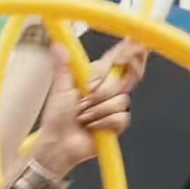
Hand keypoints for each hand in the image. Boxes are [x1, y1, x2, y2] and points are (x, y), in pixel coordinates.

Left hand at [29, 40, 142, 177]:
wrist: (59, 143)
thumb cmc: (57, 118)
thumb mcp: (60, 88)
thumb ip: (64, 66)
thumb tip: (59, 45)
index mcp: (96, 77)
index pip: (118, 59)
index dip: (129, 51)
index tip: (132, 45)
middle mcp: (108, 89)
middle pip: (124, 78)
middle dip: (102, 89)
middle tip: (86, 95)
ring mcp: (115, 105)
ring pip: (120, 99)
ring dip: (96, 109)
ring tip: (82, 116)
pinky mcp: (118, 122)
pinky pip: (120, 116)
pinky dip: (102, 122)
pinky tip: (92, 126)